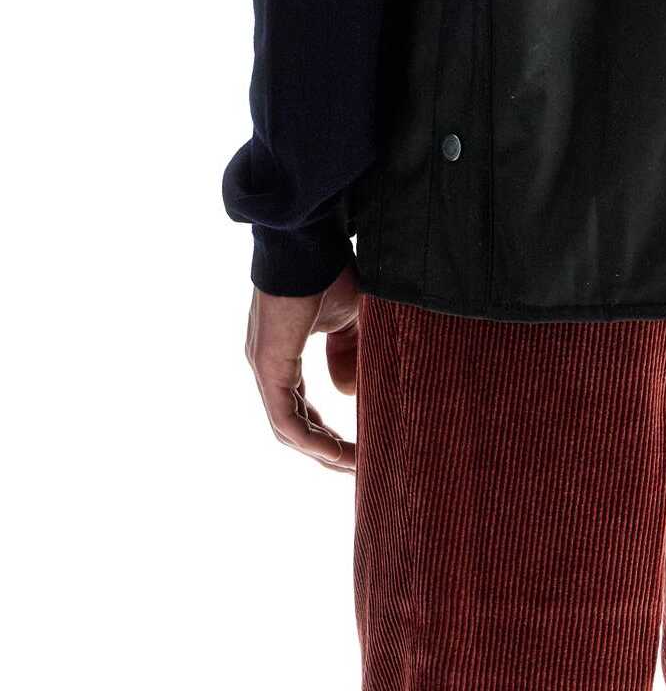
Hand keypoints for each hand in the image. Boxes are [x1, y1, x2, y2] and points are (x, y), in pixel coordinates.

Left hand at [244, 266, 359, 471]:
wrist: (307, 243)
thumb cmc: (327, 271)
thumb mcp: (348, 318)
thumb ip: (349, 354)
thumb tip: (350, 393)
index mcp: (281, 353)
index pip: (300, 404)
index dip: (326, 428)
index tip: (357, 444)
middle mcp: (267, 365)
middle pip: (293, 423)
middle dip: (325, 449)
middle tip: (357, 466)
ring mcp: (264, 367)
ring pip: (288, 427)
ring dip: (321, 451)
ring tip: (353, 465)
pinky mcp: (268, 366)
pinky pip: (286, 418)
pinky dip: (311, 439)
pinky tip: (336, 453)